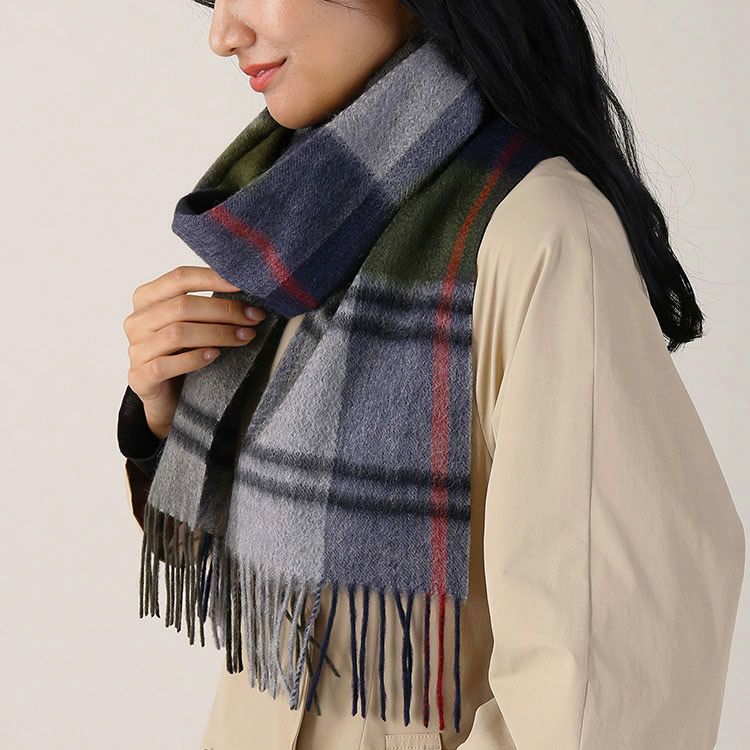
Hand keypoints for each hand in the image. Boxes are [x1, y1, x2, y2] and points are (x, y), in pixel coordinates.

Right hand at [123, 266, 266, 439]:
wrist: (167, 397)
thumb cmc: (183, 353)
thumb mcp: (193, 324)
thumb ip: (207, 306)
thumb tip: (249, 297)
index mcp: (147, 299)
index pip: (179, 278)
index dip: (212, 278)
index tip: (244, 284)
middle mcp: (137, 321)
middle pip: (182, 306)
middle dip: (224, 310)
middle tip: (254, 317)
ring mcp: (135, 349)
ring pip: (177, 334)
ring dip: (217, 333)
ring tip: (244, 337)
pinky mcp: (139, 377)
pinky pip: (166, 365)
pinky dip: (194, 358)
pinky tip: (215, 355)